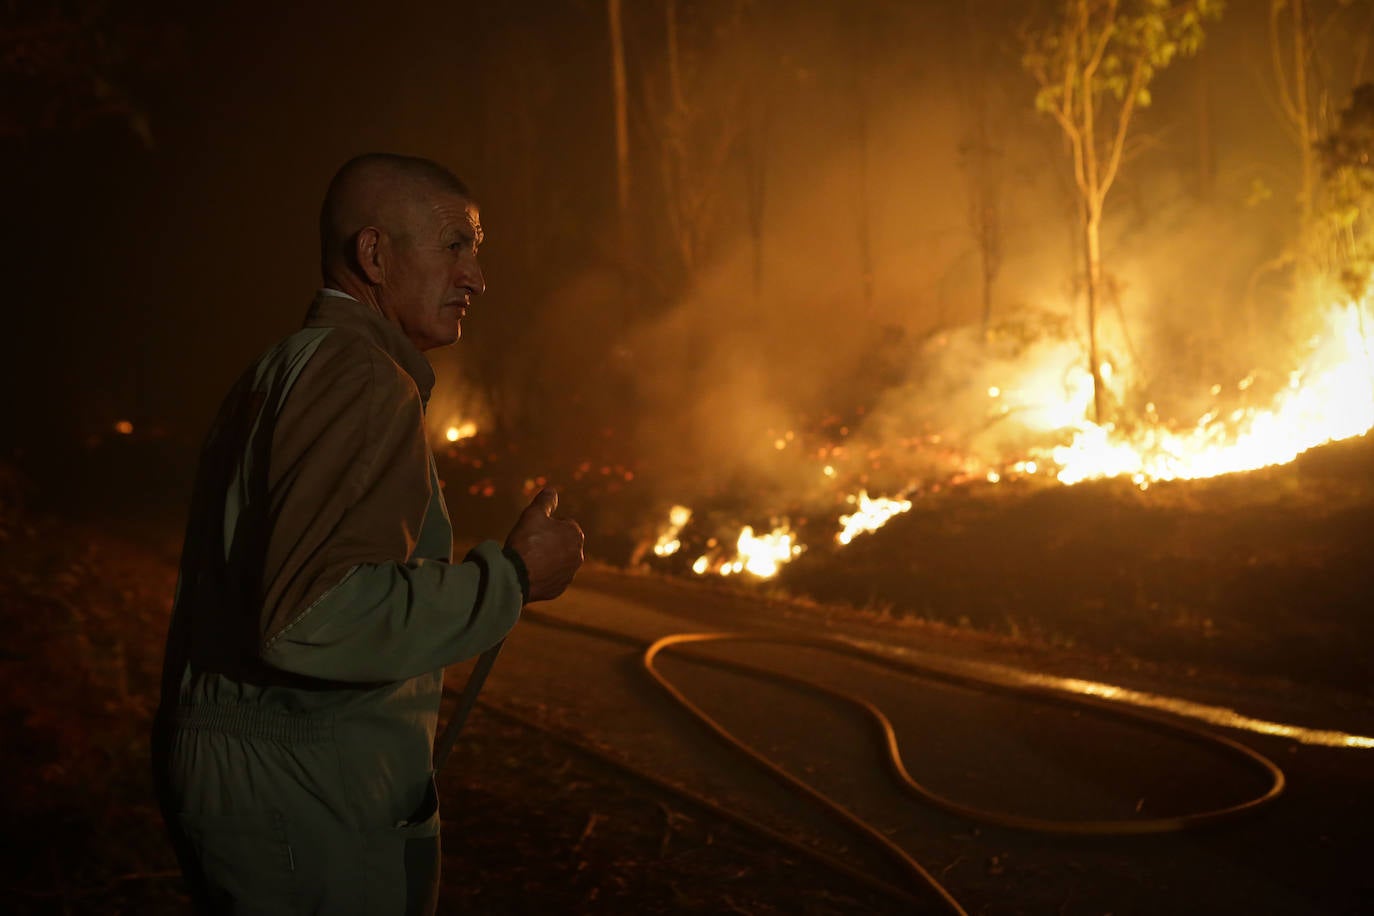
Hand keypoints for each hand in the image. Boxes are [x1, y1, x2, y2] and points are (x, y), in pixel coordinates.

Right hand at [504, 488, 583, 602]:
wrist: (516, 575)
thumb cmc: (526, 541)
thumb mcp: (534, 513)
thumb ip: (545, 500)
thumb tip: (552, 490)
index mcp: (575, 534)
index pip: (562, 524)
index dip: (546, 525)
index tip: (534, 530)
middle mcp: (578, 555)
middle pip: (561, 543)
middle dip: (549, 542)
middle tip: (530, 544)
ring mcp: (569, 574)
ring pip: (557, 561)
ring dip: (546, 559)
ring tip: (528, 559)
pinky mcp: (559, 588)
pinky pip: (551, 578)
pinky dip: (543, 574)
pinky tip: (529, 572)